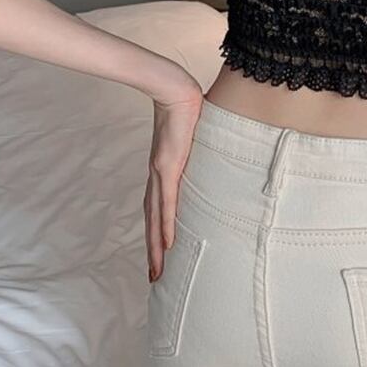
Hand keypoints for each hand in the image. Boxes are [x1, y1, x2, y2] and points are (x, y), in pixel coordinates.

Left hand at [144, 75, 203, 281]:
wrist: (174, 90)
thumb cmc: (185, 108)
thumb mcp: (193, 135)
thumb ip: (199, 148)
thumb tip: (213, 151)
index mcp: (161, 170)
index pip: (156, 207)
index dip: (156, 232)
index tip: (158, 254)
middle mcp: (156, 176)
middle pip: (152, 221)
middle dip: (152, 250)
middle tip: (154, 277)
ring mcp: (160, 173)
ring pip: (156, 218)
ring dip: (156, 247)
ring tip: (157, 270)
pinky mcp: (168, 166)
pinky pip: (168, 202)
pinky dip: (167, 225)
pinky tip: (168, 244)